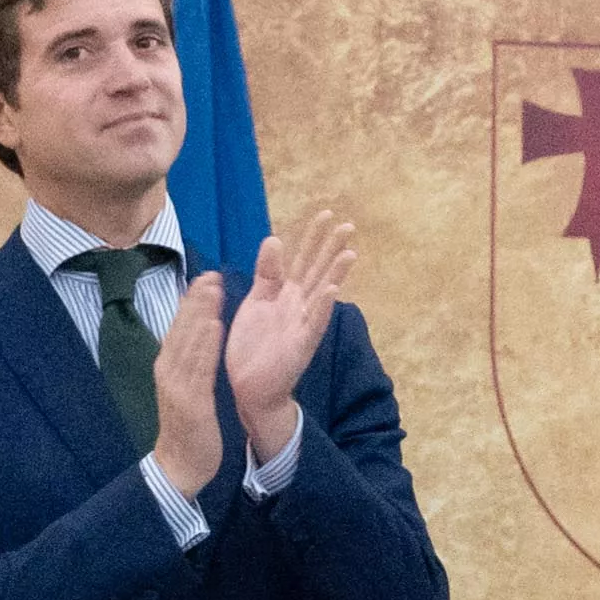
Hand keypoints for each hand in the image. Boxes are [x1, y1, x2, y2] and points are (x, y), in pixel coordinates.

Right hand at [149, 273, 225, 498]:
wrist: (179, 465)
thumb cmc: (187, 428)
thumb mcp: (187, 390)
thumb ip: (191, 366)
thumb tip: (199, 340)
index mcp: (168, 367)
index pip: (179, 328)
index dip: (191, 303)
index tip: (204, 279)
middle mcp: (168, 370)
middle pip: (181, 328)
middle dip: (195, 300)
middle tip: (211, 274)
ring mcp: (177, 385)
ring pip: (188, 342)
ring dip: (201, 313)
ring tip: (214, 289)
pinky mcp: (190, 401)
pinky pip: (198, 368)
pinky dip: (205, 345)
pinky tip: (214, 326)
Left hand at [222, 208, 353, 448]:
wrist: (250, 387)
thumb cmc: (254, 347)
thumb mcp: (256, 301)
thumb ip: (266, 273)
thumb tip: (274, 239)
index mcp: (287, 295)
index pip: (303, 259)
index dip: (314, 237)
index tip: (326, 213)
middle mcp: (300, 306)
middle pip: (318, 271)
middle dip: (332, 248)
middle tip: (348, 224)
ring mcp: (302, 325)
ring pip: (321, 293)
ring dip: (336, 273)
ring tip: (350, 252)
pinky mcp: (300, 346)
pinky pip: (313, 324)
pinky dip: (322, 308)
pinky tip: (330, 291)